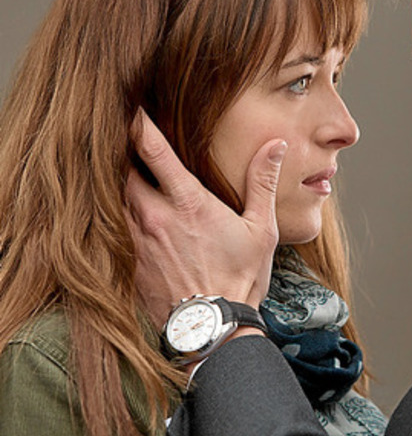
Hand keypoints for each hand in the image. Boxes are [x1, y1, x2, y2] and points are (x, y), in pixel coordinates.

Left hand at [125, 110, 286, 329]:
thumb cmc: (240, 278)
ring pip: (111, 199)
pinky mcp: (128, 264)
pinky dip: (114, 217)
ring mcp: (136, 242)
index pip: (153, 150)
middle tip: (121, 138)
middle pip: (121, 170)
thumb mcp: (261, 229)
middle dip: (121, 153)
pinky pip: (112, 231)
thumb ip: (263, 183)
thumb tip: (275, 146)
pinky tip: (120, 217)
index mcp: (188, 203)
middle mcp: (154, 217)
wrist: (213, 328)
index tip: (132, 107)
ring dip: (115, 183)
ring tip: (117, 171)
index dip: (139, 124)